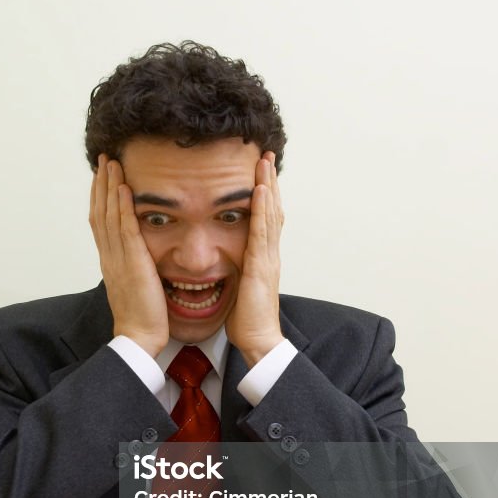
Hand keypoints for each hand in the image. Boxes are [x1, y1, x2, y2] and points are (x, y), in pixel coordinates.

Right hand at [89, 155, 168, 357]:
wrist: (138, 336)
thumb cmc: (141, 315)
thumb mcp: (134, 283)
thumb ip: (134, 264)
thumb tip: (139, 253)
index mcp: (110, 260)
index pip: (100, 221)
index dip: (99, 196)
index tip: (102, 176)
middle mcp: (109, 256)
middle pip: (99, 212)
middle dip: (101, 184)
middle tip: (104, 159)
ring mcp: (118, 259)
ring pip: (109, 215)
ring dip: (110, 187)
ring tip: (112, 163)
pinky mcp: (132, 264)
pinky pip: (125, 230)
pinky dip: (122, 208)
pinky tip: (124, 189)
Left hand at [226, 152, 284, 368]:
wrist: (257, 340)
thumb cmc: (246, 319)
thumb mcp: (239, 286)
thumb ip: (237, 269)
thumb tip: (225, 259)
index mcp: (262, 258)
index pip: (264, 220)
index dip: (264, 195)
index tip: (260, 173)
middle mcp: (268, 254)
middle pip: (271, 210)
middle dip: (269, 182)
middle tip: (266, 156)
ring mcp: (268, 258)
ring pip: (270, 215)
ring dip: (268, 186)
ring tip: (265, 162)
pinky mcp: (261, 267)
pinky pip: (261, 232)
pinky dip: (262, 209)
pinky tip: (261, 190)